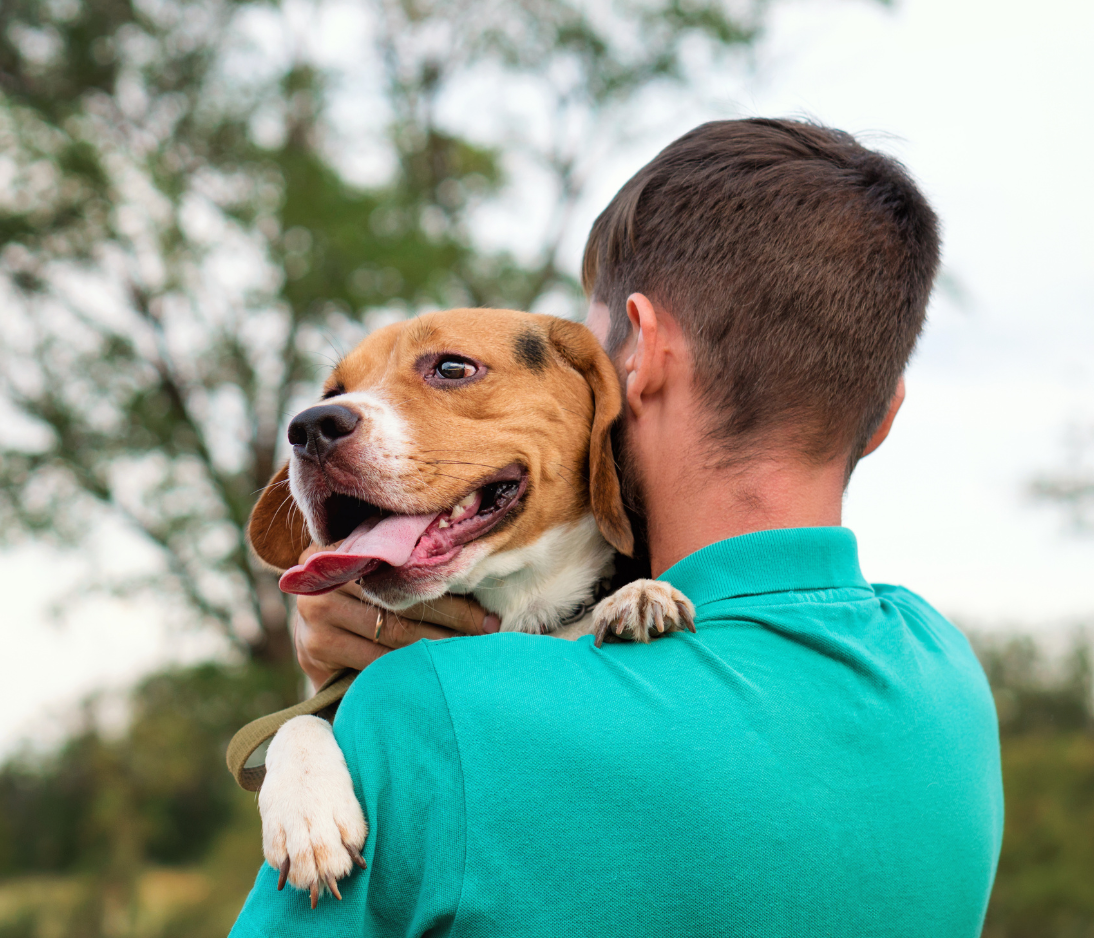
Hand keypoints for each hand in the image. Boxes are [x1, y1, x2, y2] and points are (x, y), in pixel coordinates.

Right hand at [292, 544, 499, 686]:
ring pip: (393, 634)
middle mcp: (328, 578)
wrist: (310, 636)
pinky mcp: (315, 650)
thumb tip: (473, 570)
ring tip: (469, 654)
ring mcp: (315, 615)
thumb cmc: (356, 600)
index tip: (486, 609)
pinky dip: (407, 669)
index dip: (448, 588)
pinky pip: (373, 662)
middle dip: (453, 620)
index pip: (406, 569)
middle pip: (403, 603)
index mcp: (345, 548)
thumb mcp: (372, 574)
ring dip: (436, 647)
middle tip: (488, 632)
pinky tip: (433, 673)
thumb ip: (403, 568)